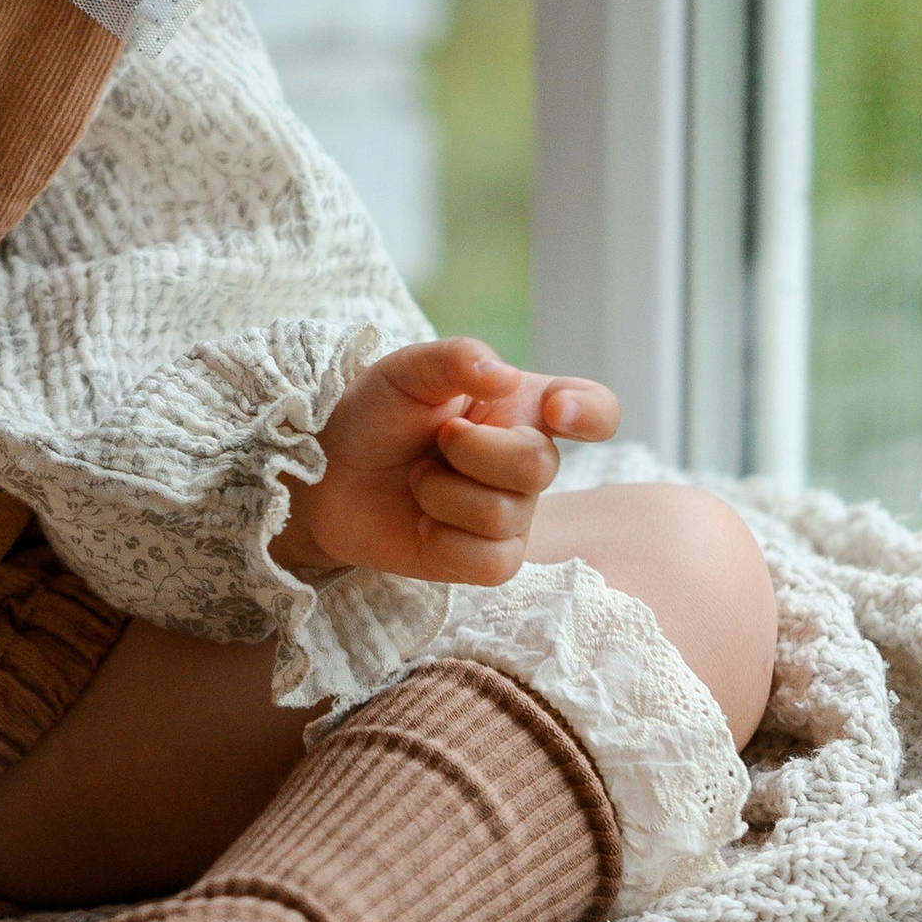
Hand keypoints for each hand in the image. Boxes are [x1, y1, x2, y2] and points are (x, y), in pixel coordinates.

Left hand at [268, 337, 619, 589]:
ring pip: (505, 515)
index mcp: (521, 406)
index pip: (595, 408)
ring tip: (417, 479)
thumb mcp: (405, 371)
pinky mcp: (489, 560)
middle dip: (472, 451)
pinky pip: (490, 562)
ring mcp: (514, 514)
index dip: (591, 411)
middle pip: (539, 465)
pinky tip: (423, 525)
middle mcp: (526, 460)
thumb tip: (506, 377)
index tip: (556, 410)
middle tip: (437, 439)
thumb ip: (455, 359)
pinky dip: (444, 540)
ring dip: (442, 493)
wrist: (326, 477)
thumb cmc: (374, 416)